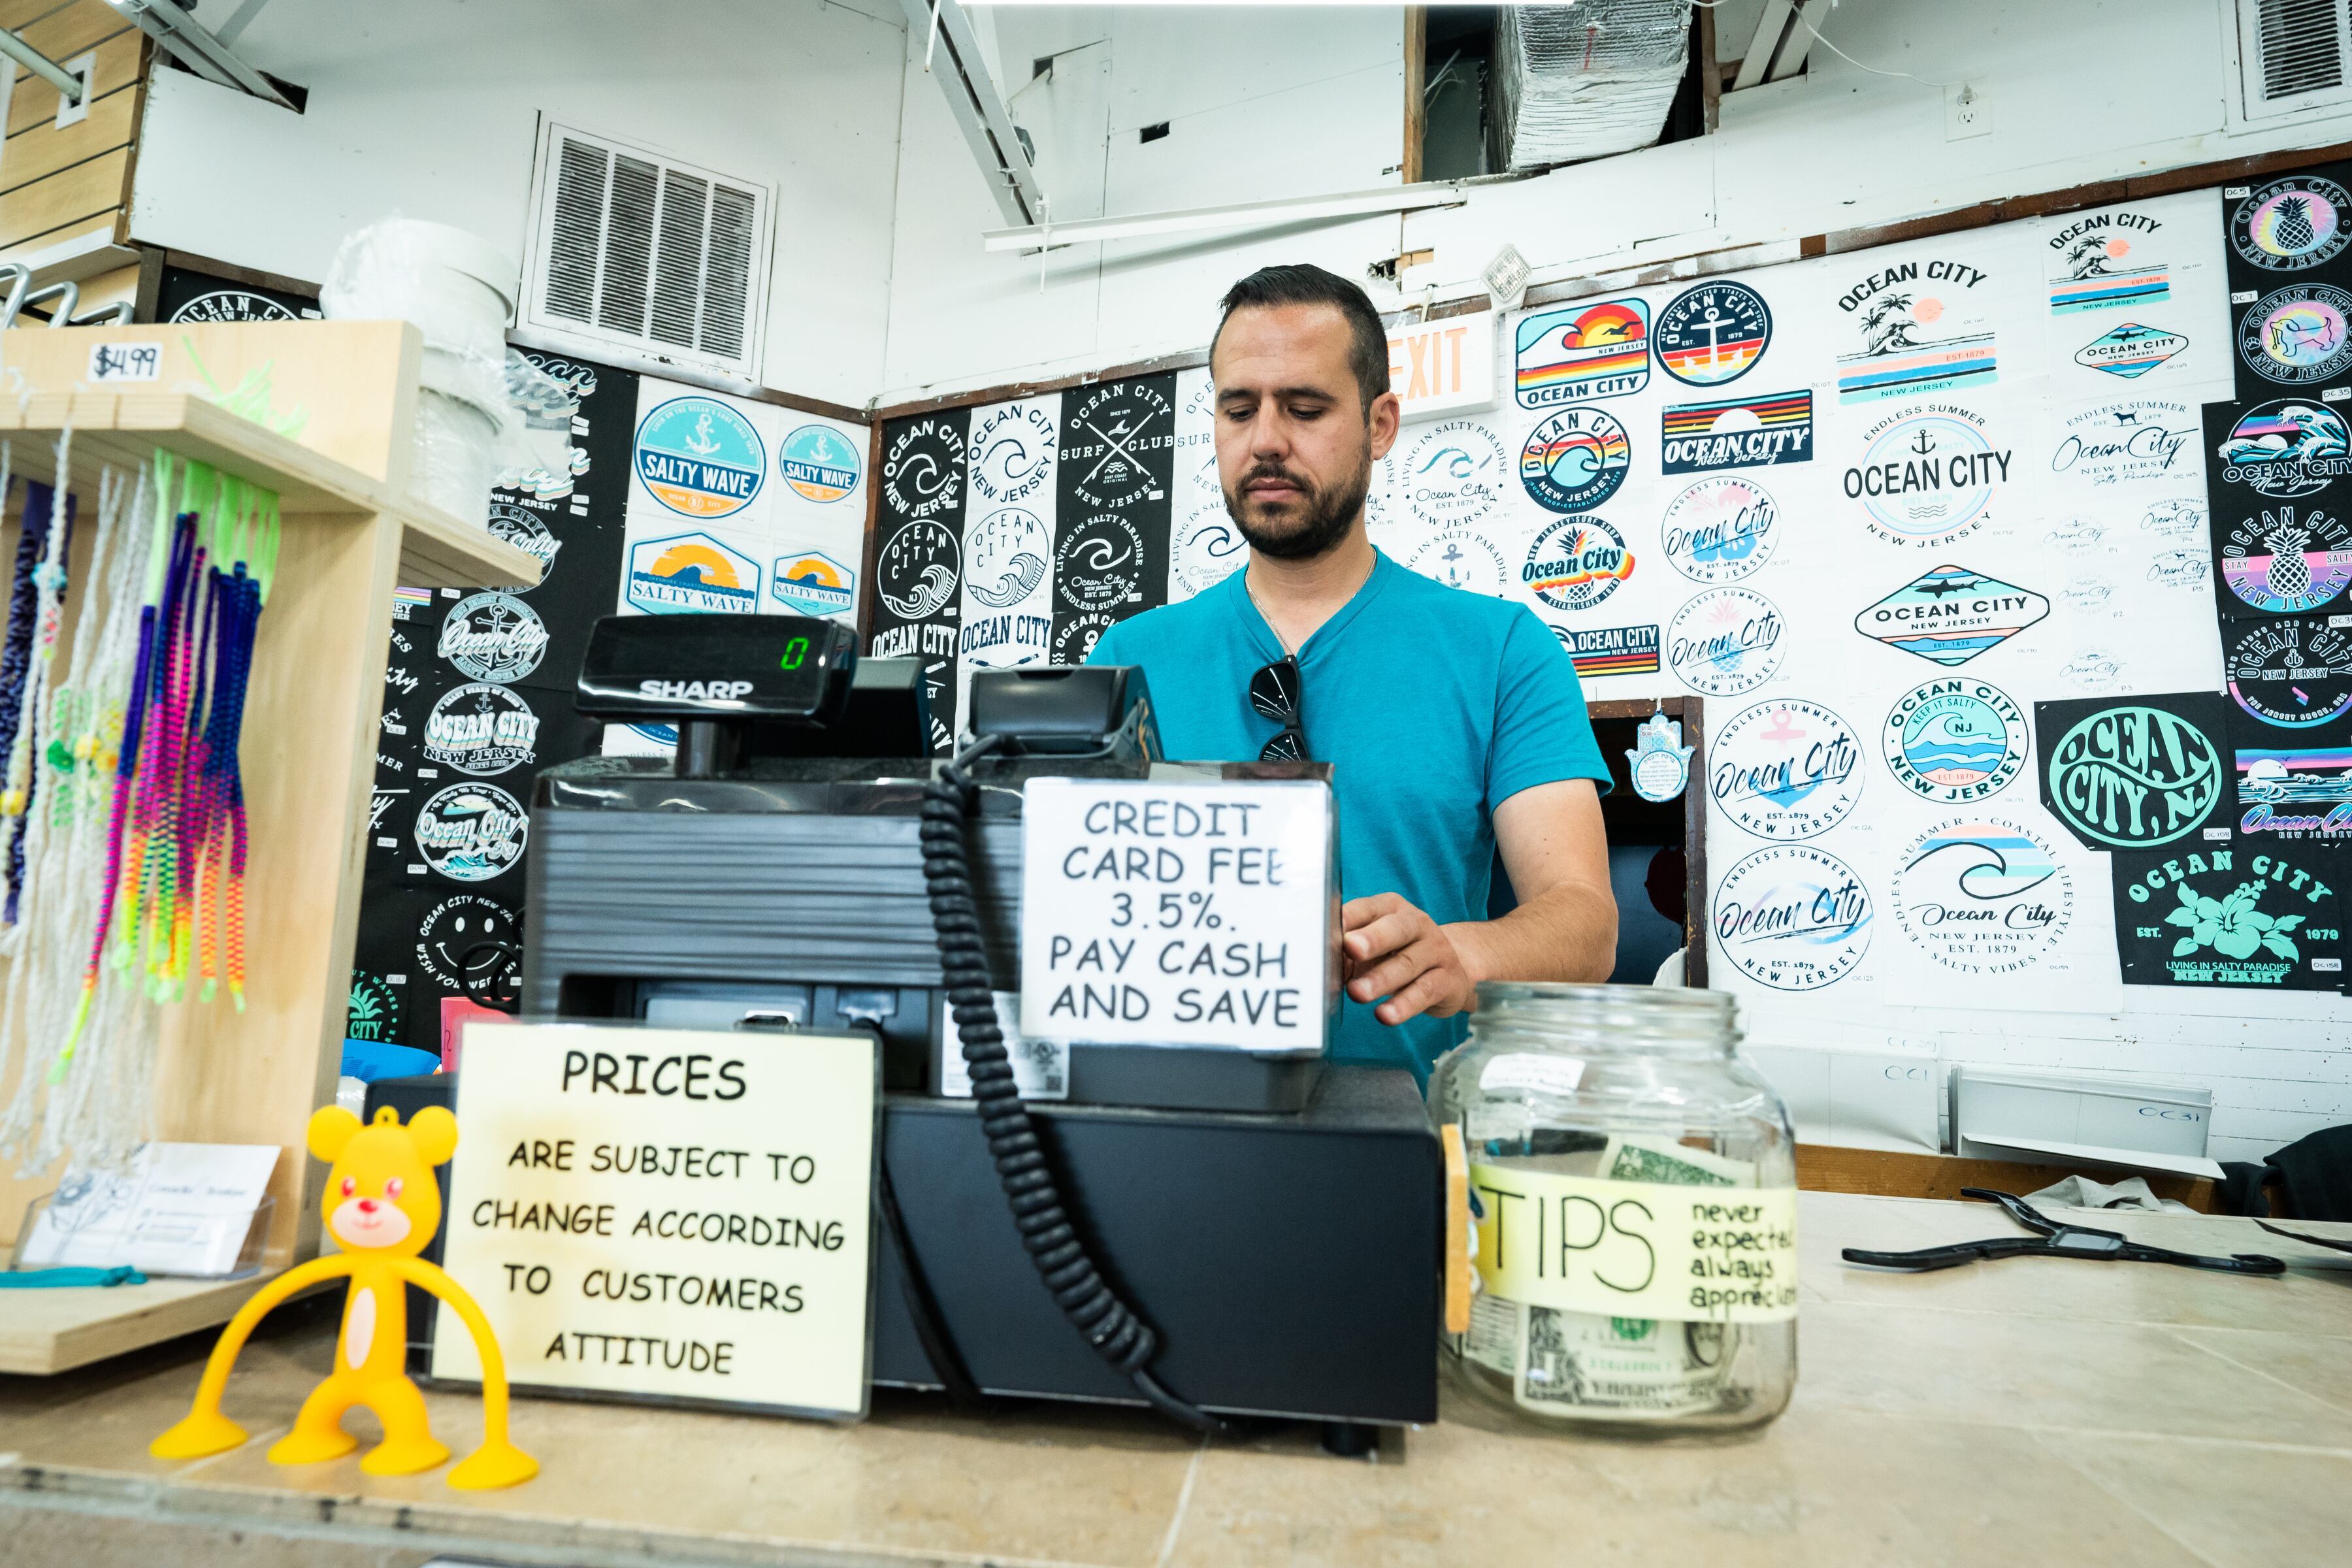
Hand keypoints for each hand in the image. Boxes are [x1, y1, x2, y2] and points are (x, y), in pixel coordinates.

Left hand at [1342, 893, 1481, 1025]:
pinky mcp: (1448, 980)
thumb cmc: (1397, 955)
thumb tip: (1322, 967)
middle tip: (1352, 948)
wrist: (1448, 971)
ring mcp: (1436, 951)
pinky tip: (1386, 1015)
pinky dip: (1404, 1004)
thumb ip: (1348, 954)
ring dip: (1381, 979)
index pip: (1369, 908)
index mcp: (1391, 908)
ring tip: (1358, 993)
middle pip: (1395, 929)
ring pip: (1408, 963)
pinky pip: (1425, 991)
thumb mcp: (1373, 948)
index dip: (1351, 916)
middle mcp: (1417, 924)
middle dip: (1373, 938)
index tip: (1330, 926)